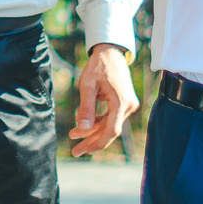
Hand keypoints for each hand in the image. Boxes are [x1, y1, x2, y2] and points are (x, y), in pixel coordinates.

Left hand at [68, 42, 140, 157]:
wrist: (111, 52)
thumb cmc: (98, 66)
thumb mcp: (88, 85)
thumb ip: (86, 107)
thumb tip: (82, 128)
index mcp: (121, 102)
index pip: (111, 131)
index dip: (98, 142)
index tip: (84, 150)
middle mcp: (129, 106)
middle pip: (109, 130)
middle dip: (91, 140)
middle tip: (75, 151)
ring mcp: (128, 105)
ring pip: (109, 124)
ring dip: (92, 131)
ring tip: (73, 137)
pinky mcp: (125, 103)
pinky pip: (111, 117)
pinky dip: (98, 122)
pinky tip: (83, 125)